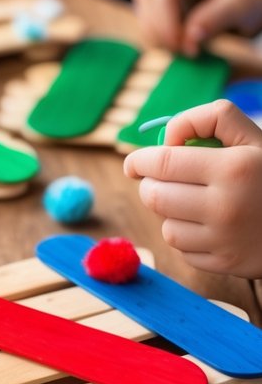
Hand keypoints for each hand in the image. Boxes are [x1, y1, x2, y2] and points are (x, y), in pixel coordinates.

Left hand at [123, 99, 261, 276]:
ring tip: (189, 202)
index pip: (162, 163)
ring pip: (166, 227)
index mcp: (232, 169)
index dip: (139, 161)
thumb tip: (168, 138)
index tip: (133, 163)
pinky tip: (205, 225)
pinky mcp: (225, 264)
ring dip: (169, 213)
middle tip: (159, 180)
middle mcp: (226, 207)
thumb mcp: (251, 136)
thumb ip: (210, 118)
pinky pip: (183, 251)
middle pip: (156, 197)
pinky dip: (186, 237)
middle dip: (150, 185)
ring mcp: (225, 240)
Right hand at [131, 0, 261, 55]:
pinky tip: (170, 41)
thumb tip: (190, 37)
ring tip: (175, 48)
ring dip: (152, 30)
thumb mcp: (239, 9)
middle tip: (178, 53)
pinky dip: (153, 27)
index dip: (167, 25)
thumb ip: (214, 20)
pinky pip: (144, 8)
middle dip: (158, 28)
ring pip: (141, 3)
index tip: (183, 49)